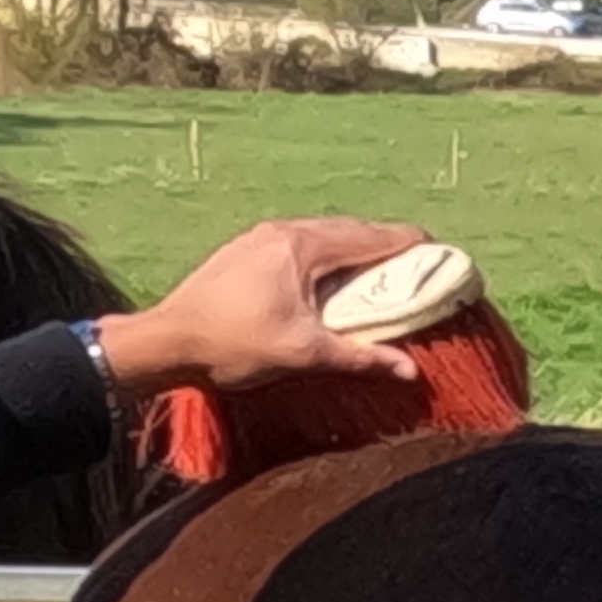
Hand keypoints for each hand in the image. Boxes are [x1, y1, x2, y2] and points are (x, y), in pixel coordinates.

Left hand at [93, 219, 433, 404]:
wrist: (167, 341)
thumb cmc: (233, 345)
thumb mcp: (304, 355)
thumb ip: (360, 357)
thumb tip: (410, 370)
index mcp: (301, 248)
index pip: (366, 238)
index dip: (403, 242)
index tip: (433, 244)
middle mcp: (281, 233)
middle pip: (345, 230)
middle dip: (382, 242)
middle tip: (412, 256)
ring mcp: (258, 239)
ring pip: (320, 235)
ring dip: (352, 247)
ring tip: (375, 265)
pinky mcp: (243, 252)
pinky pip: (298, 243)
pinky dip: (325, 254)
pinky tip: (327, 275)